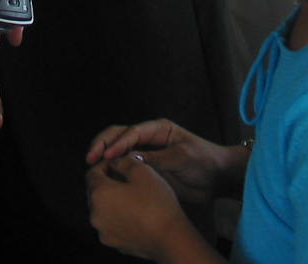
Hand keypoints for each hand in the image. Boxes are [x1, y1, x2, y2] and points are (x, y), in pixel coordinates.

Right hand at [86, 119, 239, 205]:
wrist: (217, 179)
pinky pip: (125, 166)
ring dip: (104, 155)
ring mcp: (146, 152)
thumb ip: (156, 158)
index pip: (132, 132)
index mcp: (158, 129)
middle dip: (103, 144)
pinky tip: (104, 177)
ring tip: (92, 166)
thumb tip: (130, 159)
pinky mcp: (146, 168)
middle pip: (119, 134)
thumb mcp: (181, 158)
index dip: (118, 143)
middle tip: (90, 158)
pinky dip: (112, 169)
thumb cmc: (204, 162)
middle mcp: (148, 137)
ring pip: (118, 149)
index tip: (107, 155)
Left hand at [86, 153, 201, 259]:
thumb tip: (116, 161)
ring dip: (113, 200)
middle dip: (108, 182)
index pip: (92, 173)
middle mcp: (95, 214)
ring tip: (133, 197)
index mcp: (99, 193)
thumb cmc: (156, 204)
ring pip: (102, 209)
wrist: (170, 239)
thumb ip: (124, 161)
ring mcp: (103, 231)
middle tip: (127, 179)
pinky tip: (135, 214)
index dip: (105, 165)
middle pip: (95, 192)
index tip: (118, 164)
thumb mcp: (142, 171)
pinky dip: (118, 217)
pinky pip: (111, 224)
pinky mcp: (114, 243)